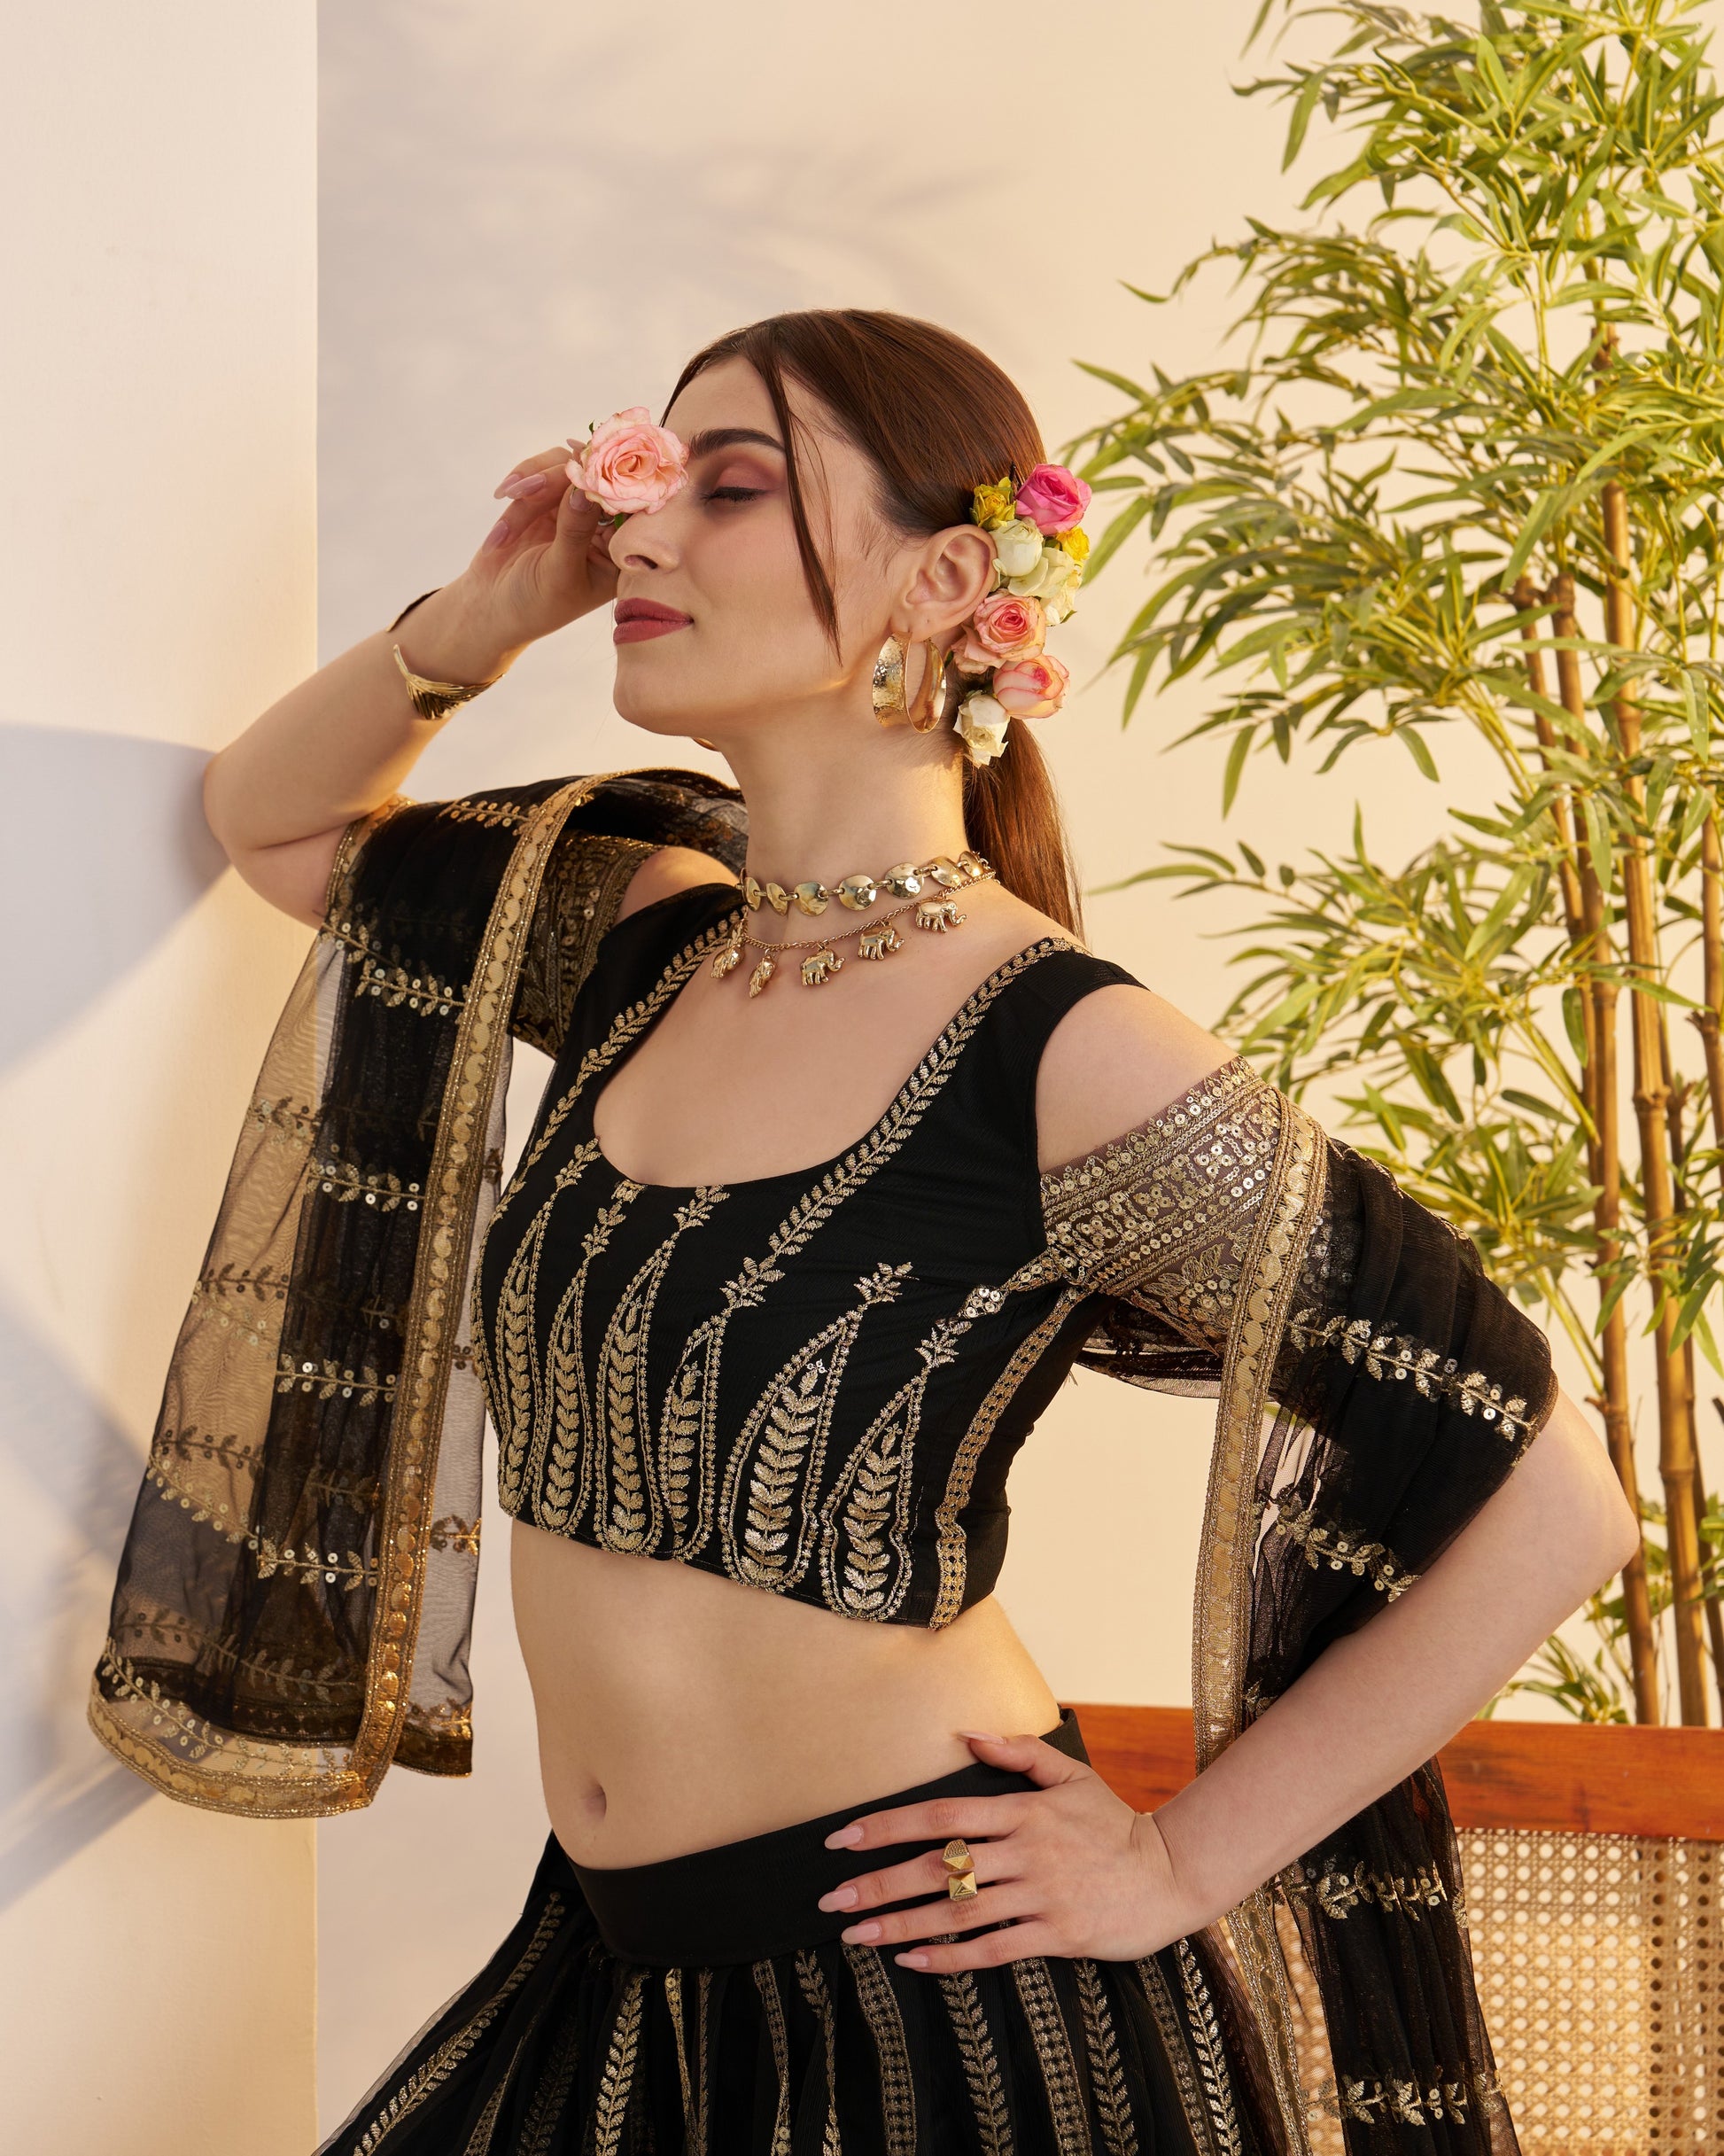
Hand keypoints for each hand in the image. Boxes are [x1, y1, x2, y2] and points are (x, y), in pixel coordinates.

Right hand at [407, 445, 621, 681]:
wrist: (494, 606)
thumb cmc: (535, 604)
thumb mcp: (559, 573)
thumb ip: (574, 531)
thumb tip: (585, 488)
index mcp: (621, 551)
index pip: (633, 506)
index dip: (617, 481)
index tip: (592, 469)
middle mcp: (603, 526)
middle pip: (596, 476)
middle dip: (561, 478)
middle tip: (529, 488)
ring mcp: (575, 510)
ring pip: (565, 467)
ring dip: (534, 480)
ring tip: (511, 495)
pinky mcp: (548, 500)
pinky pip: (540, 471)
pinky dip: (521, 481)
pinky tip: (503, 495)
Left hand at [814, 1729, 1193, 1971]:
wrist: (1171, 1872)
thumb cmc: (1114, 1823)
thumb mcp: (1070, 1776)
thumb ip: (1017, 1753)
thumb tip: (967, 1733)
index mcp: (1022, 1811)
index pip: (940, 1815)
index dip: (887, 1826)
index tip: (842, 1839)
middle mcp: (1025, 1851)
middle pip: (938, 1867)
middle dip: (879, 1882)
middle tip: (832, 1897)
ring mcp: (1040, 1895)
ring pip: (957, 1911)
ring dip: (901, 1923)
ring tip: (857, 1935)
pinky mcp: (1057, 1935)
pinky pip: (992, 1948)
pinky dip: (948, 1957)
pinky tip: (911, 1960)